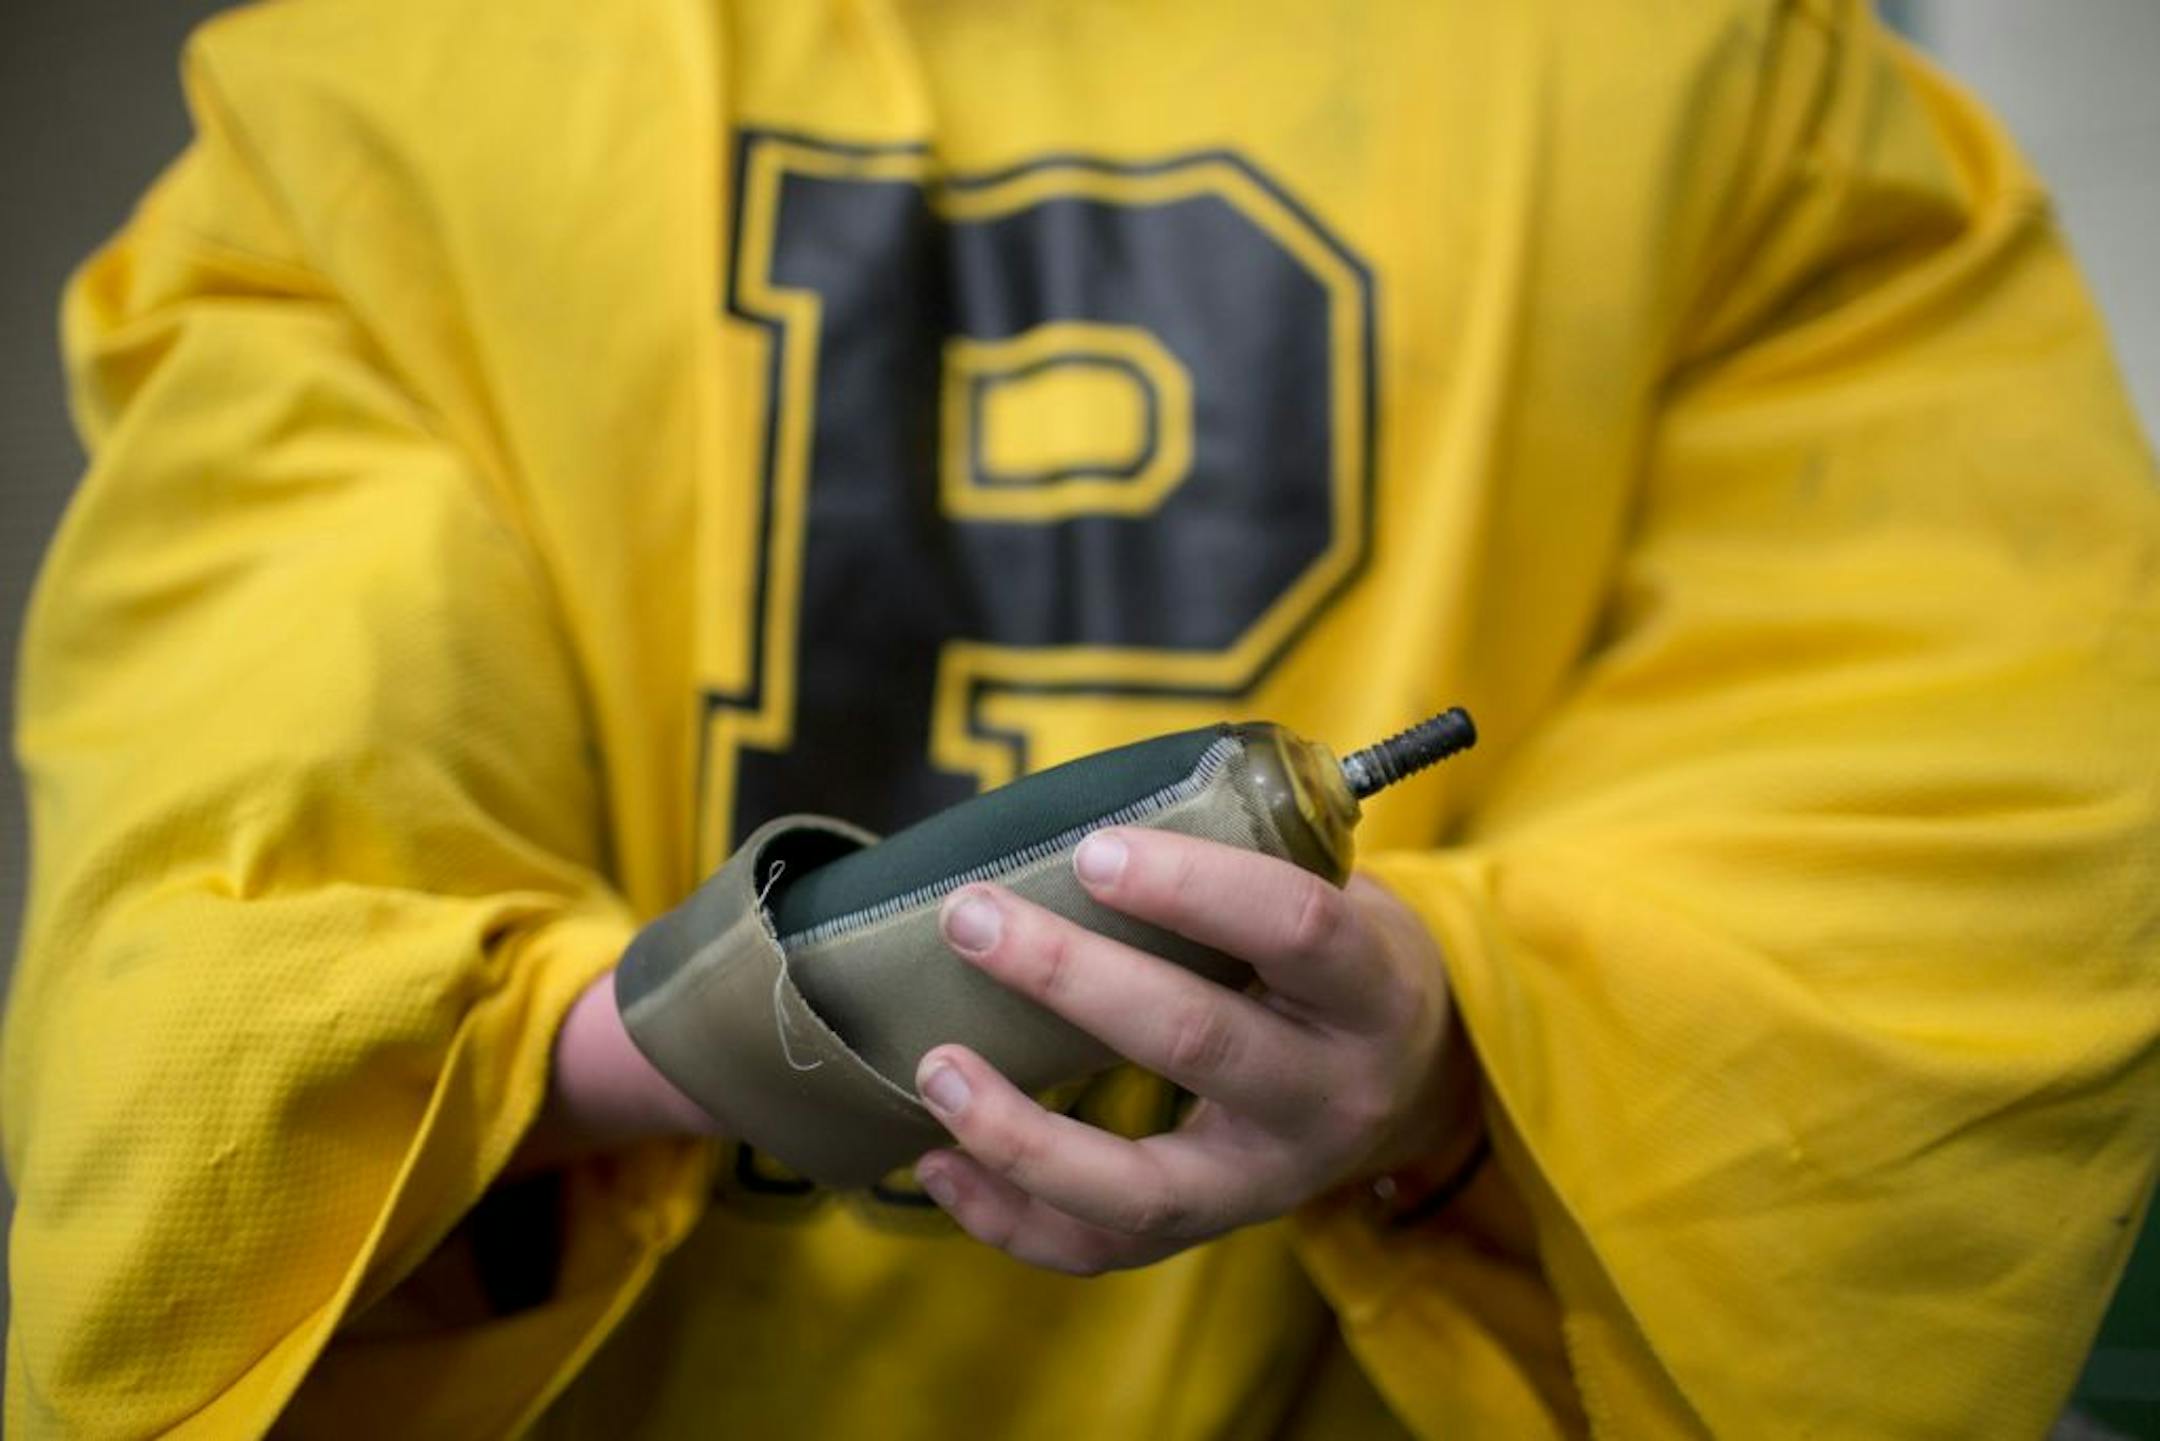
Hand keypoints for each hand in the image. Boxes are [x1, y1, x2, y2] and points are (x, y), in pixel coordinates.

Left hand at [910, 828, 1478, 1273]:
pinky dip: (1011, 1218)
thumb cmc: (1336, 960)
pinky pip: (1104, 1249)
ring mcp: (1271, 1180)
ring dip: (1022, 1131)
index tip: (1091, 850)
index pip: (1295, 928)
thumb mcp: (1336, 894)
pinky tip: (937, 1164)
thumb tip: (1071, 813)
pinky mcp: (1216, 1229)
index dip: (1193, 886)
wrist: (1416, 1082)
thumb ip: (1240, 857)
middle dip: (1069, 975)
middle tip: (971, 918)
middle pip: (1197, 1041)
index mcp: (1369, 986)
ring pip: (1142, 1185)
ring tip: (937, 1067)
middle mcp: (1329, 1094)